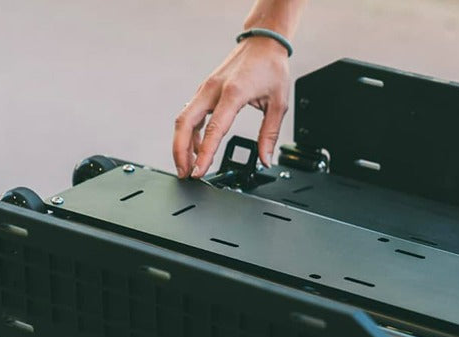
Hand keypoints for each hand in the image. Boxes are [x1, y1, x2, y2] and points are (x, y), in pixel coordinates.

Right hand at [173, 37, 289, 178]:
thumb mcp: (279, 104)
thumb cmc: (271, 67)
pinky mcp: (205, 90)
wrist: (264, 42)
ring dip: (182, 144)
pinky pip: (191, 114)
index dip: (204, 154)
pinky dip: (191, 133)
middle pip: (184, 123)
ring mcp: (206, 89)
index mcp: (233, 93)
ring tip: (188, 165)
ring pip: (184, 119)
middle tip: (184, 173)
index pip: (213, 130)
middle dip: (180, 151)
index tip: (198, 172)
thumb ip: (269, 134)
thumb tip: (265, 159)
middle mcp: (213, 90)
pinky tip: (198, 146)